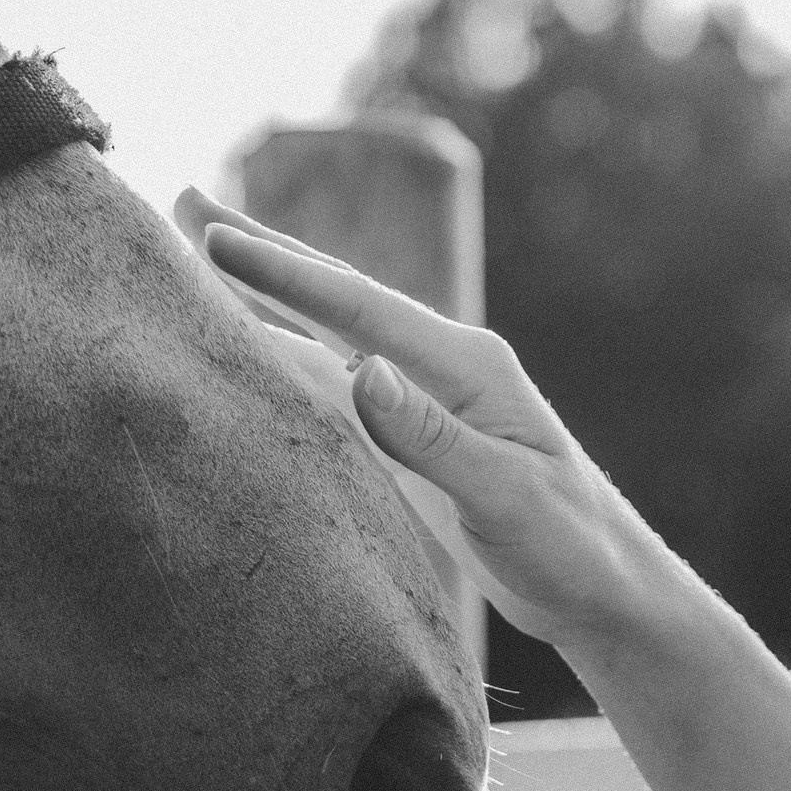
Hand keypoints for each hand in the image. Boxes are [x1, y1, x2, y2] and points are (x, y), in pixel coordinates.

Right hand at [174, 191, 654, 651]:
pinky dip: (282, 349)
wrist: (606, 588)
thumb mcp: (506, 496)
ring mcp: (421, 398)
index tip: (214, 240)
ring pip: (325, 331)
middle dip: (259, 250)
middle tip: (184, 202)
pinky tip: (246, 338)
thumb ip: (433, 437)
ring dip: (263, 292)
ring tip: (199, 252)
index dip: (283, 273)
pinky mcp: (410, 436)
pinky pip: (331, 381)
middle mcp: (439, 367)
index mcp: (466, 366)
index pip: (358, 308)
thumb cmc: (570, 545)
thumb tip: (363, 373)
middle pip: (334, 296)